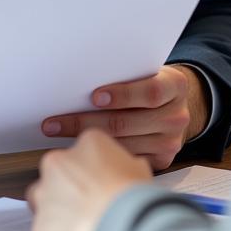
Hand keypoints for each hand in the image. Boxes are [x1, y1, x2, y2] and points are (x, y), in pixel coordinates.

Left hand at [28, 128, 150, 230]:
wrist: (123, 224)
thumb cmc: (134, 196)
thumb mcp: (140, 169)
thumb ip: (123, 165)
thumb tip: (124, 172)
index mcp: (87, 143)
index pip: (83, 152)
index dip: (92, 171)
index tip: (99, 184)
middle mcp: (59, 160)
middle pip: (57, 171)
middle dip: (68, 187)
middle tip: (88, 205)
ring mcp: (45, 191)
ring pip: (41, 197)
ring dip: (55, 209)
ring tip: (78, 225)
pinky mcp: (40, 222)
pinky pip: (44, 230)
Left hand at [41, 64, 208, 169]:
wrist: (175, 105)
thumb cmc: (148, 82)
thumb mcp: (146, 71)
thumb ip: (125, 74)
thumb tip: (81, 78)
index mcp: (176, 86)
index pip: (151, 91)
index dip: (123, 94)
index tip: (94, 97)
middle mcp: (177, 116)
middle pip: (128, 122)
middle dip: (86, 121)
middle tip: (54, 123)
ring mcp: (170, 141)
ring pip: (123, 144)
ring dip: (86, 142)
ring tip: (58, 137)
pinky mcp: (162, 160)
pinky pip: (126, 159)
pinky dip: (101, 156)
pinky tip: (78, 152)